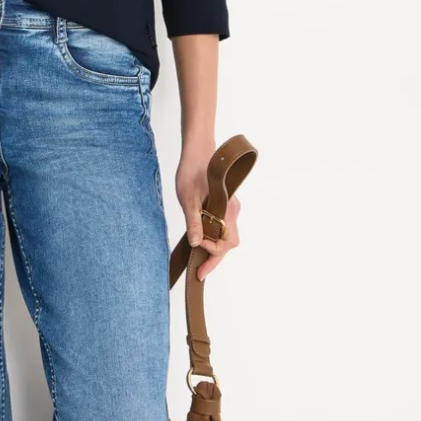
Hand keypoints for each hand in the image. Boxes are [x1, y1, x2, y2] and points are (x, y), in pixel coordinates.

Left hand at [176, 154, 241, 282]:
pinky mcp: (225, 203)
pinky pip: (223, 225)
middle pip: (229, 242)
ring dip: (214, 245)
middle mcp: (233, 210)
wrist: (198, 150)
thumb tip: (195, 244)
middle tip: (198, 269)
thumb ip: (193, 221)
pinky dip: (214, 235)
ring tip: (197, 255)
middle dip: (215, 257)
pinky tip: (201, 236)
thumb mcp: (188, 197)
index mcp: (227, 209)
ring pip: (227, 234)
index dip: (213, 258)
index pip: (226, 243)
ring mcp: (231, 207)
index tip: (197, 265)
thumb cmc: (192, 170)